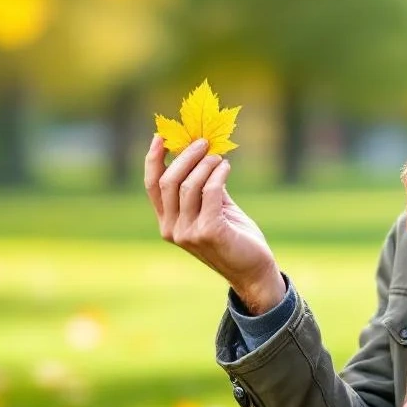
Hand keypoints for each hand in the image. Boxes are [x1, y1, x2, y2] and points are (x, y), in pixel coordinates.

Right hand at [143, 135, 285, 313]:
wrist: (253, 270)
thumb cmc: (234, 236)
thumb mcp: (213, 207)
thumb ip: (202, 185)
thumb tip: (200, 150)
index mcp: (167, 222)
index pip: (152, 186)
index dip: (153, 159)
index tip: (161, 137)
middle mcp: (172, 229)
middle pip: (168, 181)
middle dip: (185, 156)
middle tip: (203, 142)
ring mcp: (188, 233)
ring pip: (189, 185)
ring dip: (205, 164)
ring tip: (220, 158)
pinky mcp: (208, 232)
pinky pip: (210, 192)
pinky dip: (218, 174)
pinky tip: (227, 167)